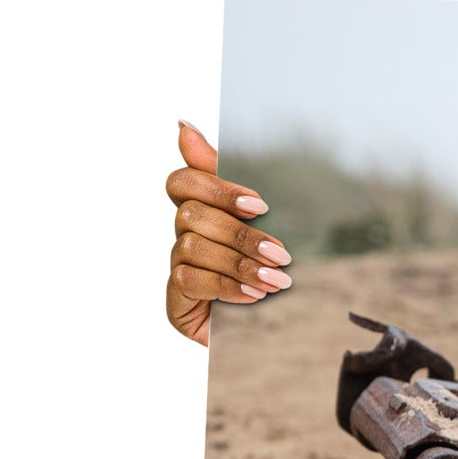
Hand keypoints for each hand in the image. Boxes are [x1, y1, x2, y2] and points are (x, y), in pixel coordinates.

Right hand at [164, 119, 292, 345]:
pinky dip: (227, 286)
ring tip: (277, 281)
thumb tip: (182, 124)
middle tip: (282, 254)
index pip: (183, 181)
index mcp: (202, 212)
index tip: (261, 206)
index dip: (217, 188)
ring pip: (192, 247)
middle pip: (191, 215)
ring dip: (240, 263)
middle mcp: (182, 237)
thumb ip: (231, 182)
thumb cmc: (265, 273)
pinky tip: (255, 297)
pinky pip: (190, 281)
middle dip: (241, 234)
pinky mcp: (174, 300)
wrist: (267, 334)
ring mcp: (176, 268)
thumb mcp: (262, 226)